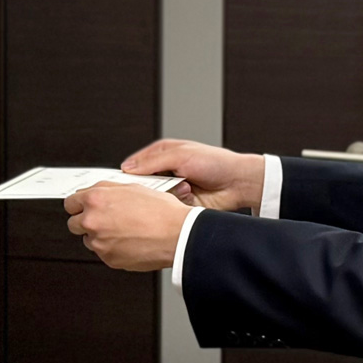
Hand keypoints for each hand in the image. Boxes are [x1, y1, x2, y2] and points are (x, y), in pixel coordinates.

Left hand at [64, 182, 190, 270]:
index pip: (70, 203)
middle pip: (74, 224)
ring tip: (121, 232)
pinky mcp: (109, 259)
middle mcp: (93, 221)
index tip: (82, 208)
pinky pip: (103, 253)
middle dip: (85, 222)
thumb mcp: (131, 187)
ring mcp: (99, 242)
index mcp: (96, 199)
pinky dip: (112, 249)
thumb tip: (93, 193)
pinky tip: (128, 242)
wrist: (178, 235)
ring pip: (88, 240)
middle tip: (103, 221)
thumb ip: (106, 190)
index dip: (78, 206)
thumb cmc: (161, 211)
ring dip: (99, 237)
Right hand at [121, 139, 264, 212]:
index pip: (134, 165)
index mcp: (161, 155)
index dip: (128, 173)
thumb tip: (128, 167)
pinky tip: (188, 196)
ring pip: (154, 197)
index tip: (123, 182)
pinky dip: (176, 203)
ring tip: (184, 186)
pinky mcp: (180, 204)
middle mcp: (165, 172)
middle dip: (150, 185)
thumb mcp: (180, 155)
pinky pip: (168, 207)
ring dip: (166, 193)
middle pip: (142, 183)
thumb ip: (152, 161)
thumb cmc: (215, 162)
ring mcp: (172, 189)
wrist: (239, 183)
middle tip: (158, 184)